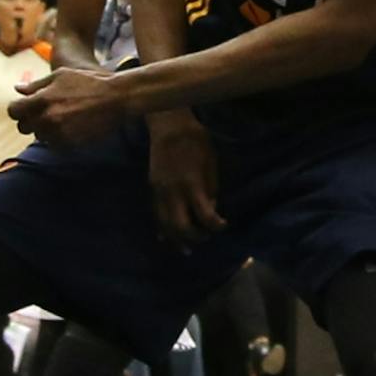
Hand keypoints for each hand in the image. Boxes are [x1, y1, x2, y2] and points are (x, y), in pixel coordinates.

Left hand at [9, 66, 126, 146]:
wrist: (117, 98)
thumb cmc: (89, 82)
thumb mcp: (61, 76)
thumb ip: (36, 85)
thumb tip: (18, 89)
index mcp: (42, 100)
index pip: (14, 111)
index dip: (18, 109)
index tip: (26, 109)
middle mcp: (47, 118)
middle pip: (24, 127)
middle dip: (31, 121)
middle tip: (46, 114)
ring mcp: (59, 133)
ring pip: (40, 137)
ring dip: (46, 130)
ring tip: (63, 120)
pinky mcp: (70, 144)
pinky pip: (55, 145)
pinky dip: (59, 139)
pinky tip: (72, 127)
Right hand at [146, 112, 223, 246]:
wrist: (168, 126)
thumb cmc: (196, 141)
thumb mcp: (212, 163)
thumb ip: (211, 189)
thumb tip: (210, 211)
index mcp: (192, 185)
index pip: (205, 216)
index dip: (216, 226)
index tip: (223, 226)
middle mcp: (173, 193)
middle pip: (181, 227)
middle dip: (195, 237)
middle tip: (206, 239)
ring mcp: (159, 192)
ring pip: (164, 225)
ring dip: (176, 239)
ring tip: (186, 249)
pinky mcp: (151, 189)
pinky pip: (155, 215)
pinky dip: (161, 229)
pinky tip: (166, 238)